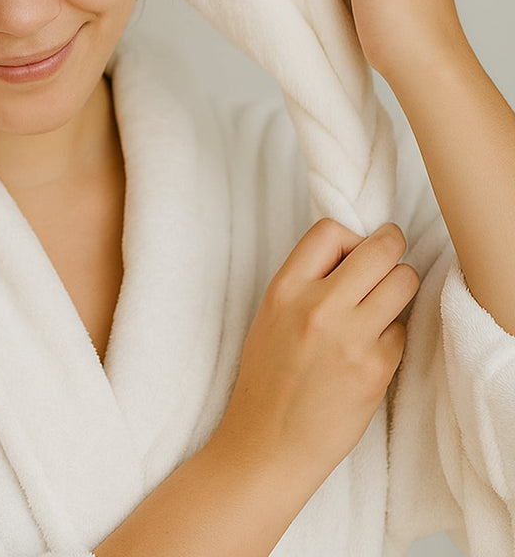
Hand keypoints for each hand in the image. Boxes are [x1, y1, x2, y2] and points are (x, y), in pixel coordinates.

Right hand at [213, 219, 419, 488]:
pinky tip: (371, 350)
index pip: (331, 231)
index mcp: (285, 289)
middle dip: (392, 248)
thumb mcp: (271, 315)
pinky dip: (393, 334)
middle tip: (390, 258)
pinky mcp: (376, 368)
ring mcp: (351, 338)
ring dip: (401, 286)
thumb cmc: (268, 378)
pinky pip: (403, 330)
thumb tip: (352, 253)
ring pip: (404, 282)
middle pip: (380, 250)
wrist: (269, 440)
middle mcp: (318, 307)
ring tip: (385, 301)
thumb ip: (306, 282)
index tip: (355, 252)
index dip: (350, 237)